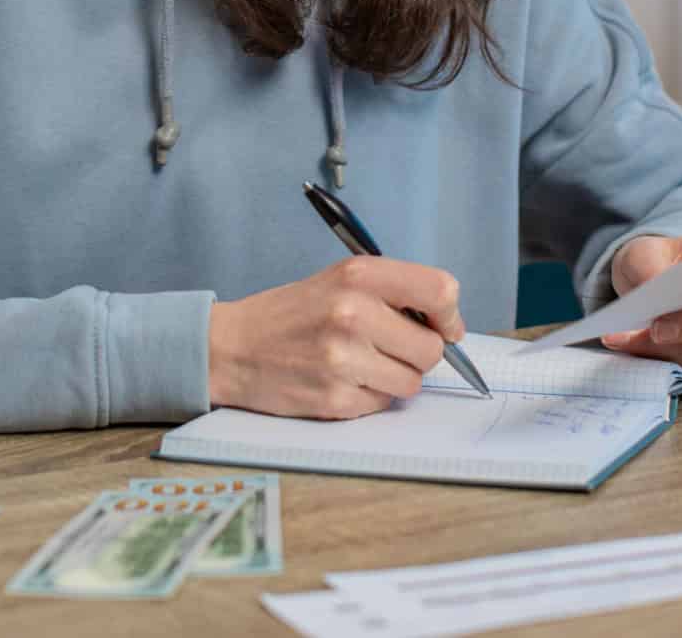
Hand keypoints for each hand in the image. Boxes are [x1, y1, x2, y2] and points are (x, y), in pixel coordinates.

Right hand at [207, 257, 464, 419]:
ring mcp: (344, 359)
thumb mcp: (338, 280)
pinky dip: (369, 397)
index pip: (440, 290)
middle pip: (432, 348)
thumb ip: (391, 293)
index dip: (449, 314)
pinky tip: (341, 381)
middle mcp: (353, 313)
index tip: (444, 325)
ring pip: (412, 382)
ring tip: (361, 364)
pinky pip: (382, 404)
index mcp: (358, 275)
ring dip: (394, 378)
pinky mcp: (335, 398)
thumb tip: (446, 324)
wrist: (231, 348)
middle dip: (418, 353)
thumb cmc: (291, 313)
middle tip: (389, 348)